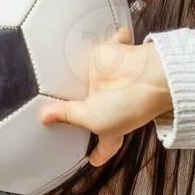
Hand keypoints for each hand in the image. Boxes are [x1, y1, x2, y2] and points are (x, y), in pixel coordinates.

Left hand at [38, 26, 172, 165]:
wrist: (149, 76)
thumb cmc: (130, 104)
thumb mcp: (94, 119)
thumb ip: (68, 116)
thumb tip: (45, 118)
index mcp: (108, 121)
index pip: (103, 143)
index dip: (98, 153)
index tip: (92, 160)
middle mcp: (108, 100)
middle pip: (89, 106)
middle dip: (79, 107)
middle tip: (60, 109)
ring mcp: (108, 77)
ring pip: (89, 74)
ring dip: (80, 70)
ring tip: (59, 69)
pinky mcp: (111, 55)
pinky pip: (112, 42)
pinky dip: (116, 37)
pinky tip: (101, 35)